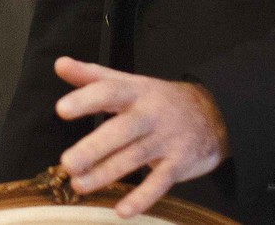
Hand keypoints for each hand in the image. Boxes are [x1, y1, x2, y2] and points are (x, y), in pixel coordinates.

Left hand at [53, 57, 227, 217]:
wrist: (215, 114)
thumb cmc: (158, 99)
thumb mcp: (130, 83)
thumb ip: (93, 76)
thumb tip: (60, 64)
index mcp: (135, 92)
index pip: (109, 91)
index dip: (86, 99)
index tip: (61, 110)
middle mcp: (150, 115)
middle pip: (121, 130)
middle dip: (94, 147)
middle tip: (68, 162)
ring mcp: (166, 140)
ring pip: (134, 158)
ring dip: (106, 174)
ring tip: (79, 185)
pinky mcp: (179, 164)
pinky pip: (160, 182)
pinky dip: (142, 198)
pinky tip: (121, 210)